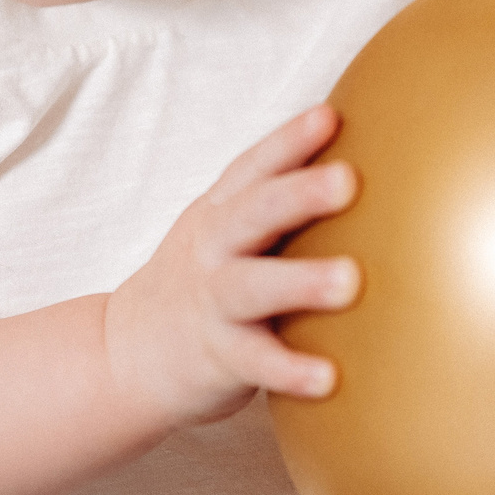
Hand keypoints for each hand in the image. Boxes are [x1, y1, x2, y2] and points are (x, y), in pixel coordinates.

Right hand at [103, 105, 361, 431]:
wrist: (126, 353)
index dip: (288, 140)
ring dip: (300, 280)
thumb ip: (276, 205)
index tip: (330, 117)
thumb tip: (368, 168)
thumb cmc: (201, 283)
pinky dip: (290, 370)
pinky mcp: (218, 356)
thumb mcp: (223, 231)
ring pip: (253, 286)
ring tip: (350, 281)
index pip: (253, 167)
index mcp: (221, 212)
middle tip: (348, 180)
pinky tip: (330, 378)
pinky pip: (256, 362)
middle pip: (254, 213)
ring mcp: (213, 302)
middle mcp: (213, 249)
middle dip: (299, 193)